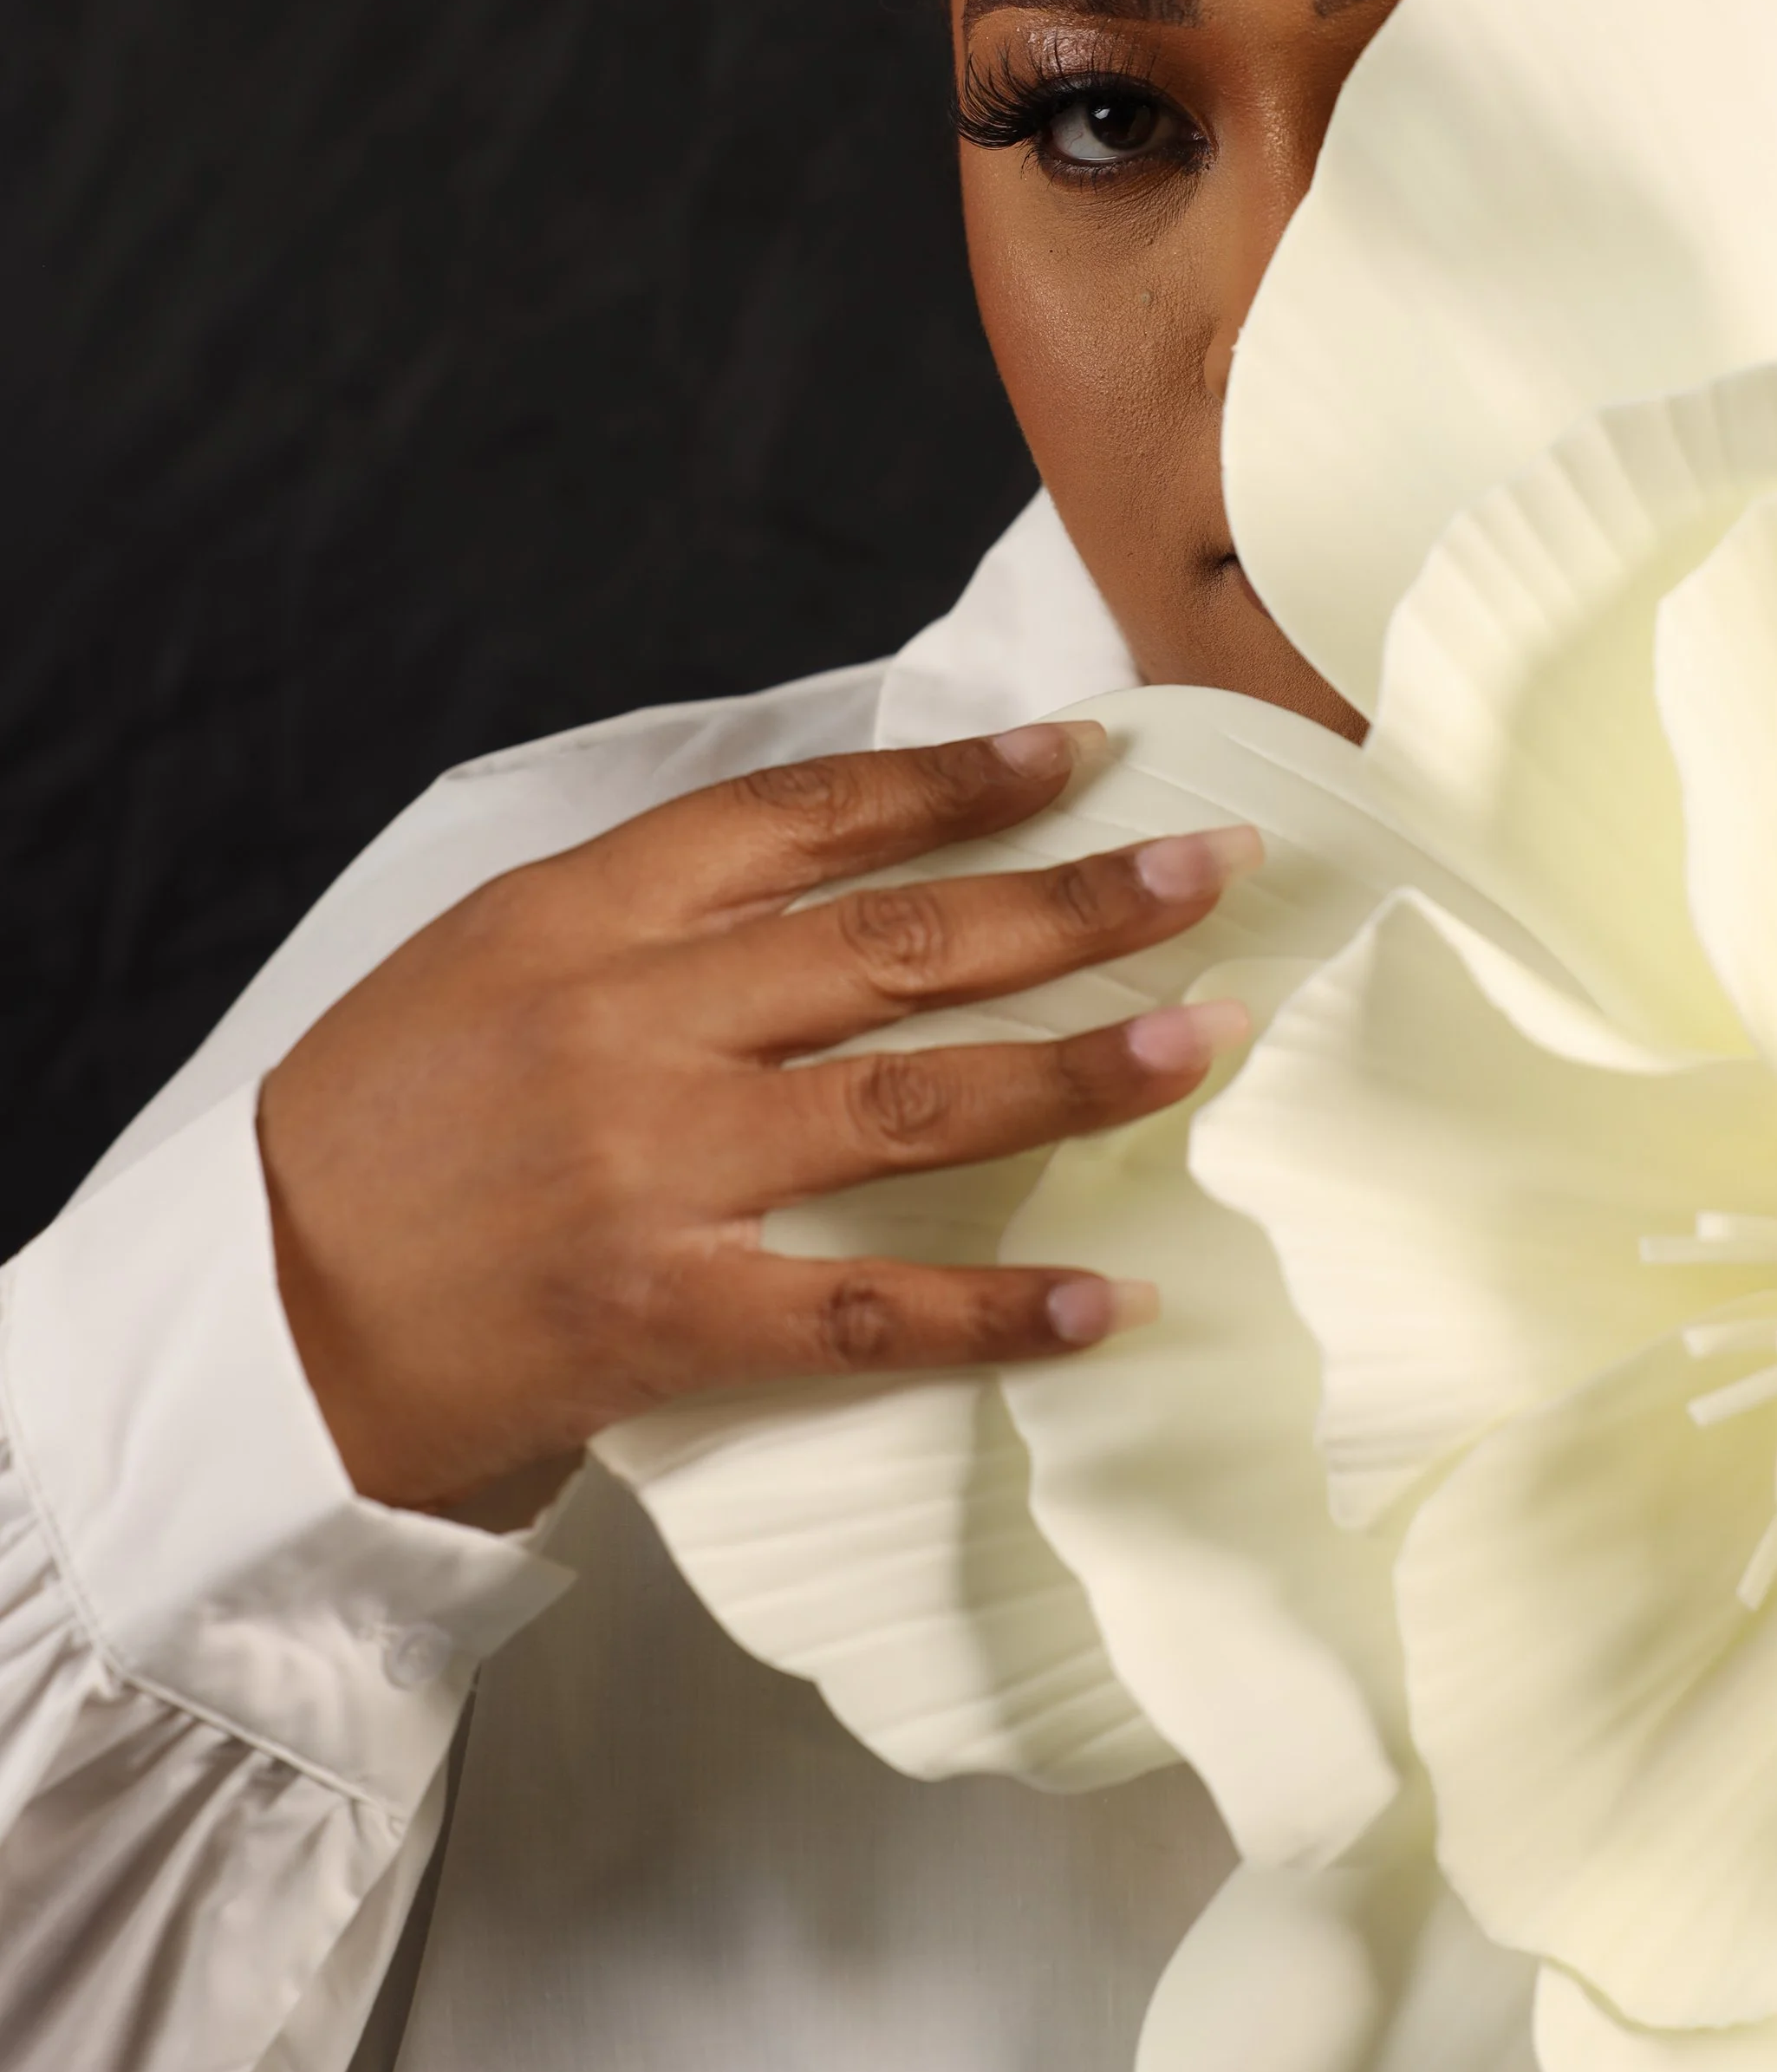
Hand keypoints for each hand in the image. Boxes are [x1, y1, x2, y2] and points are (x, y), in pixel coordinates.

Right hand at [257, 724, 1257, 1513]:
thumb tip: (849, 853)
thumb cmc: (388, 1122)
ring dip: (1076, 1065)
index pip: (809, 816)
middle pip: (896, 942)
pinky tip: (1108, 1300)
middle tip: (1213, 869)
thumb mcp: (495, 951)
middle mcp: (636, 1024)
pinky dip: (996, 1310)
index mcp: (588, 912)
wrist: (267, 1315)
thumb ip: (656, 904)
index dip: (960, 780)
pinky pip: (867, 1312)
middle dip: (1070, 900)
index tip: (1086, 754)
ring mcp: (657, 1172)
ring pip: (909, 1101)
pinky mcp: (666, 1317)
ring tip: (1207, 1033)